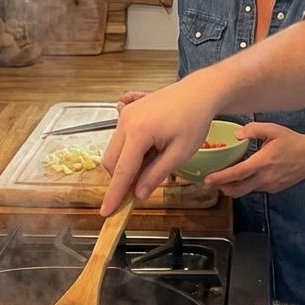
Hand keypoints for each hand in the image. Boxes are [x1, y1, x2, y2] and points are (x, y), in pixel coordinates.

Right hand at [101, 74, 218, 214]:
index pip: (122, 171)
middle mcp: (125, 121)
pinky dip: (129, 151)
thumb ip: (156, 174)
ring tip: (155, 160)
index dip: (114, 194)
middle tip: (144, 186)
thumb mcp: (180, 153)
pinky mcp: (128, 111)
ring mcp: (125, 114)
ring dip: (127, 164)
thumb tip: (139, 195)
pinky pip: (120, 138)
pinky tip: (151, 149)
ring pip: (114, 150)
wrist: (198, 92)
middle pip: (112, 162)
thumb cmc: (194, 120)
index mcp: (138, 132)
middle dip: (122, 178)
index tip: (106, 212)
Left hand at [205, 122, 304, 195]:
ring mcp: (269, 185)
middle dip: (222, 188)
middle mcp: (264, 177)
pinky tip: (245, 175)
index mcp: (262, 162)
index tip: (208, 179)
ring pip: (246, 190)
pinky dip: (247, 184)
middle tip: (211, 182)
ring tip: (225, 178)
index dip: (220, 178)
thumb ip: (253, 129)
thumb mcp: (273, 130)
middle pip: (237, 190)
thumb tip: (237, 135)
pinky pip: (255, 189)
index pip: (237, 174)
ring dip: (234, 187)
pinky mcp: (273, 189)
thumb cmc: (292, 142)